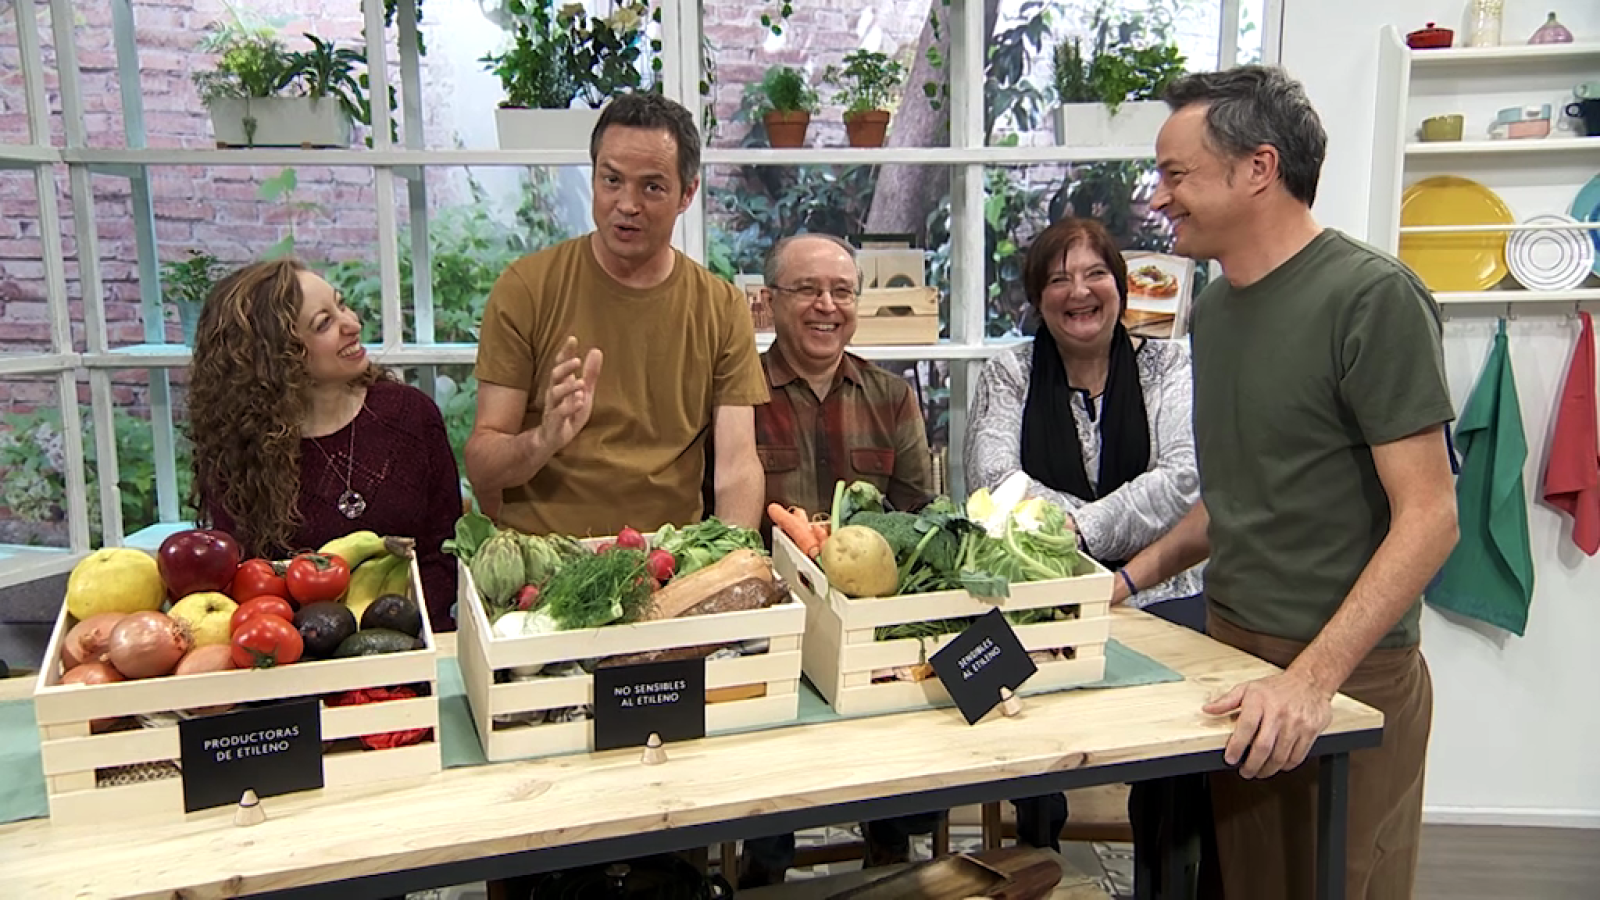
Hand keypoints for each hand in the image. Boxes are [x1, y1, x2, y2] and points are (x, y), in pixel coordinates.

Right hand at [536, 336, 602, 457]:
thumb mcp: (584, 393)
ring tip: (581, 383)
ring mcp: (552, 409)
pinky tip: (579, 402)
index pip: (561, 365)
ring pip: (554, 394)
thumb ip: (590, 374)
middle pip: (555, 376)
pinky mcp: (553, 424)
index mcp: (561, 385)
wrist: (550, 440)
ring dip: (567, 388)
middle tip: (577, 360)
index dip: (566, 352)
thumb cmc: (568, 415)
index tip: (572, 338)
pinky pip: (558, 414)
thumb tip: (596, 350)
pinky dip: (569, 408)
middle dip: (565, 367)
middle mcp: (554, 395)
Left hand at [1202, 670, 1333, 778]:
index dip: (1236, 747)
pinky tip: (1278, 765)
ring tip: (1259, 771)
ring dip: (1267, 769)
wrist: (1310, 682)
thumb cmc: (1277, 687)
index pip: (1246, 728)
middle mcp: (1278, 713)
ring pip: (1280, 756)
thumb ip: (1227, 701)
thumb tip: (1208, 709)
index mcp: (1260, 701)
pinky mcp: (1310, 732)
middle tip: (1245, 772)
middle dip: (1251, 765)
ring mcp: (1296, 723)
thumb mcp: (1248, 688)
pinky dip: (1286, 766)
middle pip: (1263, 747)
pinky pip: (1297, 756)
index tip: (1230, 758)